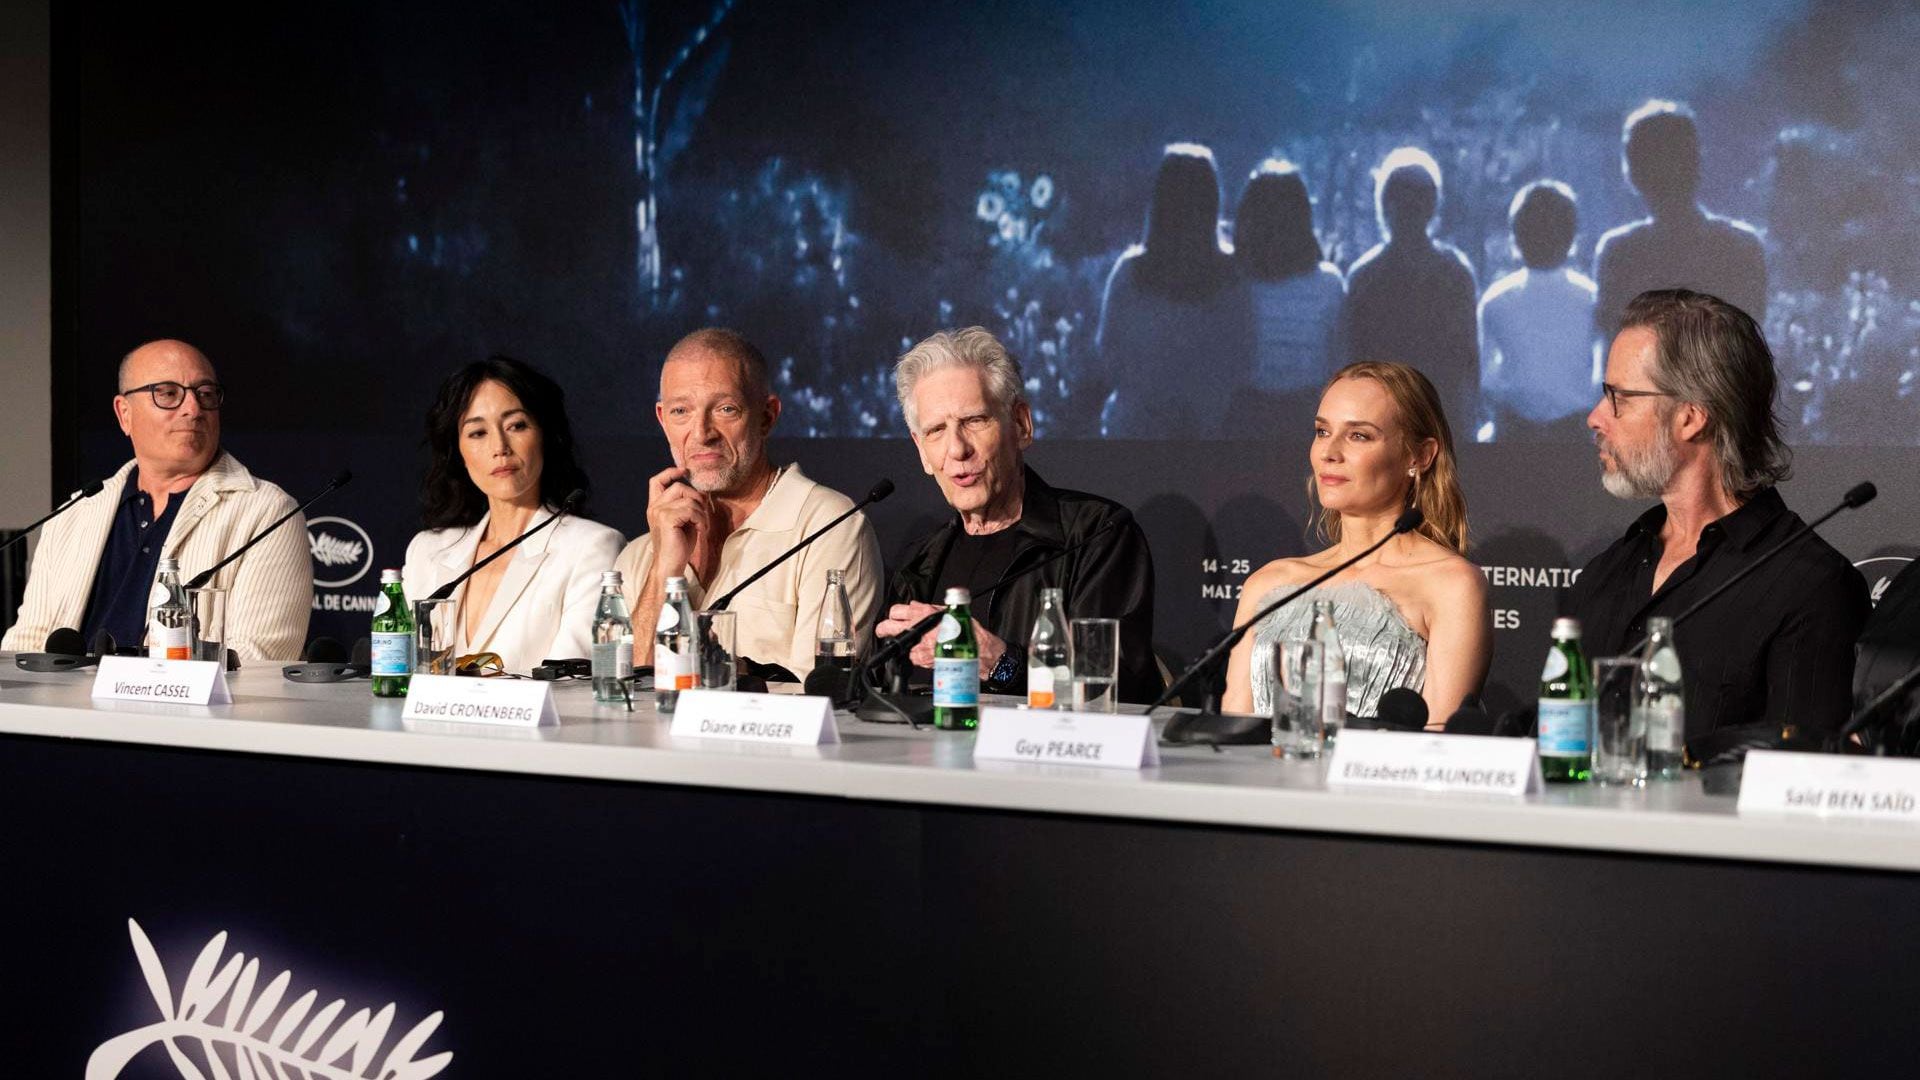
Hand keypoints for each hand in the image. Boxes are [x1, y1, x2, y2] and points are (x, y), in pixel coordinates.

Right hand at [645, 466, 709, 578]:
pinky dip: (700, 519)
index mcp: (655, 507)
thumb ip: (686, 506)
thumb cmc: (678, 546)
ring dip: (700, 512)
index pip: (657, 481)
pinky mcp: (667, 519)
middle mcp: (654, 507)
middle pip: (679, 487)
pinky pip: (691, 510)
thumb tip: (701, 493)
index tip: (684, 470)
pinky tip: (700, 530)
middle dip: (696, 497)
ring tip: (701, 525)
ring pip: (688, 499)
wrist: (670, 565)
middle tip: (702, 514)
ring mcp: (659, 512)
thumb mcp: (683, 521)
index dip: (670, 472)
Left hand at [876, 601, 1007, 670]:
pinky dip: (914, 654)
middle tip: (885, 631)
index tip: (894, 617)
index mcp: (923, 613)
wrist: (978, 651)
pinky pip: (910, 657)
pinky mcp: (921, 660)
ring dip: (901, 643)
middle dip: (883, 629)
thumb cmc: (968, 632)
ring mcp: (917, 646)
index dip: (894, 614)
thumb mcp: (949, 611)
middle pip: (887, 627)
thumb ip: (930, 609)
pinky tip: (922, 652)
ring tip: (909, 643)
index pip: (896, 610)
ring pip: (897, 644)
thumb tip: (919, 607)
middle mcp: (917, 629)